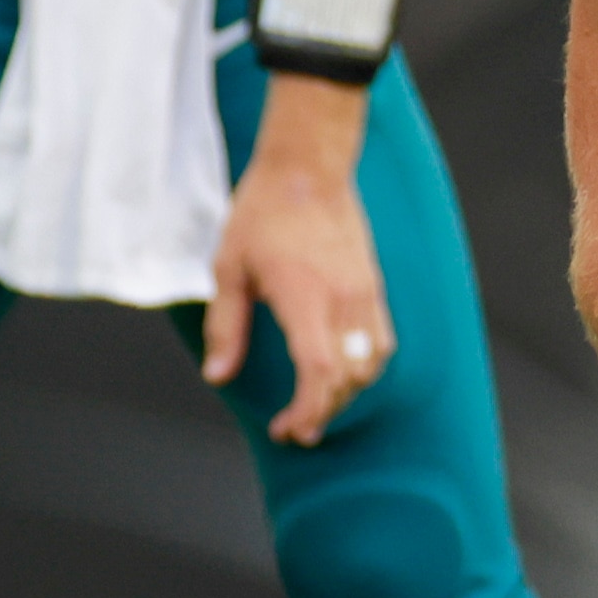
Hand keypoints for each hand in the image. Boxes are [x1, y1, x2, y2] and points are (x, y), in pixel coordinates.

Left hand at [207, 78, 389, 447]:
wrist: (309, 167)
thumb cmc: (262, 213)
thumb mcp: (229, 268)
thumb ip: (226, 327)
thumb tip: (217, 375)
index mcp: (305, 296)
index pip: (319, 370)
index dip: (308, 410)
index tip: (287, 430)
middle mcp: (343, 299)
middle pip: (347, 377)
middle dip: (323, 412)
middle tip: (295, 430)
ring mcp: (364, 293)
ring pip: (370, 364)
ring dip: (346, 393)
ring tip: (317, 406)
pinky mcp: (372, 286)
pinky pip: (380, 342)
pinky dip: (363, 368)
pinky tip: (339, 373)